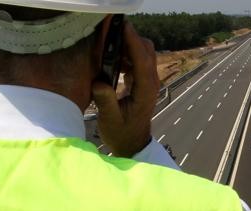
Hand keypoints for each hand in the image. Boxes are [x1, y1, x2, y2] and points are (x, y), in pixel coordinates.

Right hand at [91, 22, 158, 157]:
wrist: (133, 144)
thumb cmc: (122, 134)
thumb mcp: (110, 120)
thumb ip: (106, 101)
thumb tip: (99, 82)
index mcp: (146, 90)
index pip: (142, 60)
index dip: (133, 41)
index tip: (122, 26)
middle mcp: (150, 82)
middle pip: (146, 50)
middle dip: (131, 37)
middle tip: (110, 31)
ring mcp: (147, 81)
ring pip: (142, 53)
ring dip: (127, 45)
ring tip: (107, 43)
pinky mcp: (141, 81)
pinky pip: (136, 60)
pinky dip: (125, 54)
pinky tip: (110, 57)